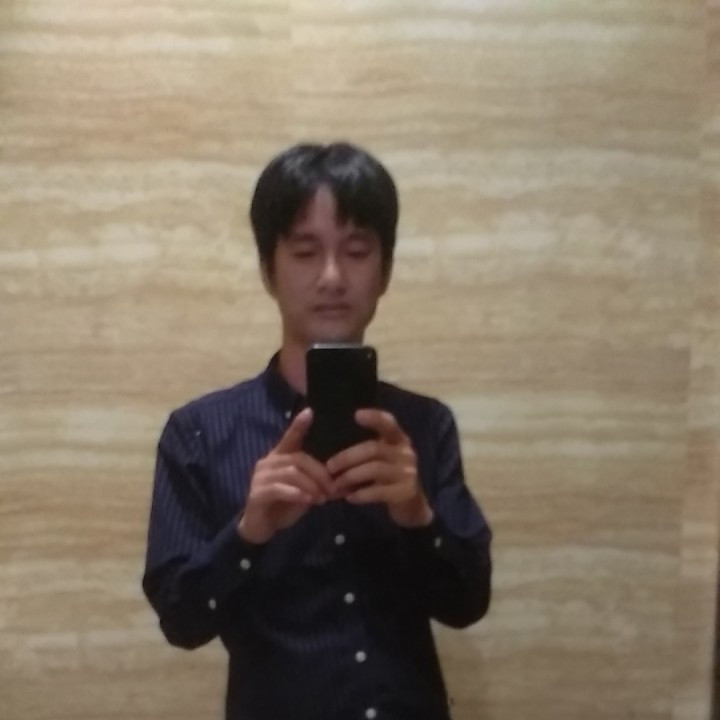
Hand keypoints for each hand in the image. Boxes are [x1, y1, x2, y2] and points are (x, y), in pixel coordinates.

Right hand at [238, 408, 332, 543]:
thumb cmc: (284, 505)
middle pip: (298, 459)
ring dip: (310, 485)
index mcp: (280, 457)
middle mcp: (268, 462)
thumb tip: (341, 482)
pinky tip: (307, 500)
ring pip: (291, 473)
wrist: (261, 527)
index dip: (299, 425)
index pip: (290, 437)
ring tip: (321, 498)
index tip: (310, 412)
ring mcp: (260, 477)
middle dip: (319, 473)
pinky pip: (278, 489)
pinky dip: (296, 493)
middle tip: (332, 488)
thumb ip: (316, 482)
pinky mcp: (257, 493)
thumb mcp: (304, 491)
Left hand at [326, 409, 433, 527]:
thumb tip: (330, 456)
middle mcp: (405, 453)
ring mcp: (407, 472)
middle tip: (329, 467)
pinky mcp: (405, 491)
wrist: (411, 504)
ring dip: (351, 476)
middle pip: (374, 449)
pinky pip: (379, 491)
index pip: (389, 424)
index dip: (375, 418)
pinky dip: (361, 494)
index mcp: (398, 440)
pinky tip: (350, 497)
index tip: (357, 415)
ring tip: (336, 485)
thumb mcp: (382, 458)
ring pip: (374, 469)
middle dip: (348, 457)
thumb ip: (365, 452)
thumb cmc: (388, 476)